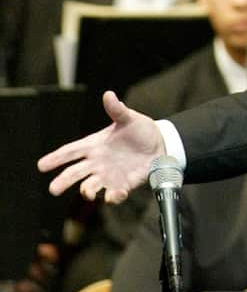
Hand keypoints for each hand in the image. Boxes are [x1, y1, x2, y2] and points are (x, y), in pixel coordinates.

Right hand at [37, 91, 164, 203]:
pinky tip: (114, 195)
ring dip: (87, 191)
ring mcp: (109, 175)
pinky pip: (114, 194)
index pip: (70, 151)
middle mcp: (97, 162)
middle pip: (74, 173)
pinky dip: (113, 196)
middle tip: (53, 189)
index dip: (56, 158)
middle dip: (63, 181)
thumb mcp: (129, 118)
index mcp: (94, 145)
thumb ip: (117, 110)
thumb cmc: (140, 130)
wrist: (159, 144)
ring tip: (87, 193)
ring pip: (91, 186)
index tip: (41, 165)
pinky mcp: (123, 185)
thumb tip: (109, 95)